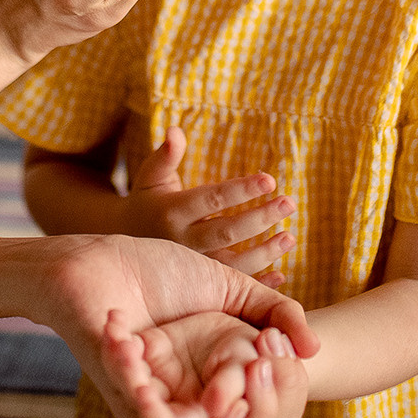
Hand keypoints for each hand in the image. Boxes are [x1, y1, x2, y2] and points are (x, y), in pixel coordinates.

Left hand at [29, 233, 320, 417]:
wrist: (104, 259)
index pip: (252, 415)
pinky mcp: (120, 395)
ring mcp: (150, 401)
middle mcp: (182, 398)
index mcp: (210, 380)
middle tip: (260, 382)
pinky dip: (159, 404)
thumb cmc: (163, 270)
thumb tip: (314, 349)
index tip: (282, 362)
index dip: (276, 401)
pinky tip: (175, 379)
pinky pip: (146, 417)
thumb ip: (274, 312)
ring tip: (229, 398)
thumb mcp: (231, 288)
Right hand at [123, 127, 295, 282]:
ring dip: (265, 252)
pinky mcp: (200, 286)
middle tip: (289, 203)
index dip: (241, 190)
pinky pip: (231, 287)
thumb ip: (166, 155)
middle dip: (261, 217)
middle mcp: (182, 242)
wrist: (127, 247)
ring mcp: (193, 267)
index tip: (270, 180)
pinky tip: (281, 272)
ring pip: (233, 264)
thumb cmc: (147, 202)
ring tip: (290, 237)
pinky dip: (257, 281)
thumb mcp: (151, 177)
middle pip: (228, 231)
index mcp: (173, 211)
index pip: (212, 199)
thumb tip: (175, 129)